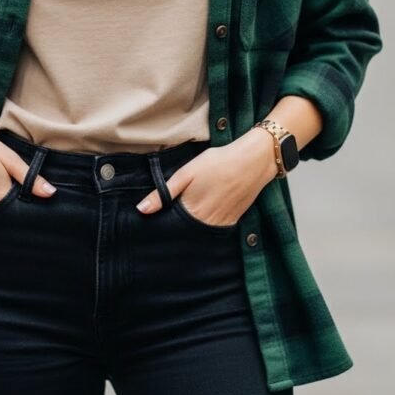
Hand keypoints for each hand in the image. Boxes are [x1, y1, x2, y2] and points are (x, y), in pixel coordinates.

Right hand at [0, 115, 56, 211]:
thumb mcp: (8, 157)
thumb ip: (29, 177)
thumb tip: (50, 193)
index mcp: (0, 195)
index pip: (22, 215)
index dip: (31, 214)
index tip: (40, 211)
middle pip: (7, 222)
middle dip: (17, 217)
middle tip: (25, 206)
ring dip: (2, 216)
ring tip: (8, 204)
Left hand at [135, 129, 275, 223]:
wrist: (253, 161)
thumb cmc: (217, 162)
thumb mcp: (186, 173)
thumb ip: (163, 193)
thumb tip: (141, 210)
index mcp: (191, 210)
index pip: (170, 227)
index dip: (161, 225)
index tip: (153, 224)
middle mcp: (206, 222)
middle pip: (185, 233)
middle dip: (176, 230)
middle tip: (169, 220)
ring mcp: (221, 224)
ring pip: (200, 233)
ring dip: (191, 229)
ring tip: (189, 215)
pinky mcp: (233, 221)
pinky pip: (215, 230)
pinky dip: (207, 226)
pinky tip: (204, 215)